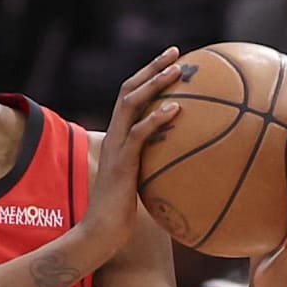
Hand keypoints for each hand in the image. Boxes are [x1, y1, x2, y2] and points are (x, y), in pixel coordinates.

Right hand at [83, 46, 182, 251]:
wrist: (100, 233)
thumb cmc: (122, 216)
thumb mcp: (142, 184)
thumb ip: (156, 167)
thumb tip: (185, 164)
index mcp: (117, 138)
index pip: (129, 98)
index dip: (147, 77)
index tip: (171, 62)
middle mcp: (114, 137)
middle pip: (128, 91)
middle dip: (152, 68)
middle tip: (176, 53)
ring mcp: (116, 148)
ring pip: (131, 105)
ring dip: (155, 84)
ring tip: (179, 71)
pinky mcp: (121, 163)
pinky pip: (139, 135)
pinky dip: (156, 119)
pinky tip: (177, 110)